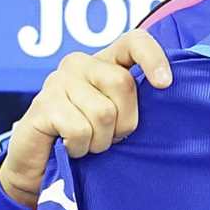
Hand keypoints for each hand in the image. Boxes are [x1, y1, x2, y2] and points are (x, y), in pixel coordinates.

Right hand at [0, 29, 171, 207]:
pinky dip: (81, 147)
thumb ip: (136, 101)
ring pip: (103, 112)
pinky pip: (79, 129)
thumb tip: (168, 89)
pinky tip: (70, 147)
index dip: (153, 58)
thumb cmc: (88, 139)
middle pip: (122, 83)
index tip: (165, 84)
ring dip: (100, 140)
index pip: (134, 41)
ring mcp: (57, 82)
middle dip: (125, 121)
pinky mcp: (42, 105)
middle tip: (111, 137)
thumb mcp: (118, 117)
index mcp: (104, 62)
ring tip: (87, 143)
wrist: (41, 168)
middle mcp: (79, 64)